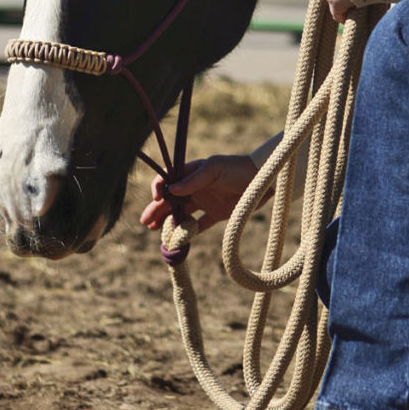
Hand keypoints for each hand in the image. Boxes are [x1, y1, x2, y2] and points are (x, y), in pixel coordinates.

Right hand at [140, 154, 258, 232]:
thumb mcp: (215, 169)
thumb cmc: (237, 168)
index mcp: (192, 172)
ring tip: (155, 231)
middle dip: (156, 209)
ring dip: (168, 222)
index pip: (169, 179)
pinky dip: (188, 233)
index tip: (157, 197)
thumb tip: (171, 189)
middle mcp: (196, 187)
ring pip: (181, 214)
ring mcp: (205, 201)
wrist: (263, 179)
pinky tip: (177, 241)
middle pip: (171, 199)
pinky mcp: (217, 214)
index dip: (159, 188)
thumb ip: (194, 179)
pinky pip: (199, 225)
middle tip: (145, 222)